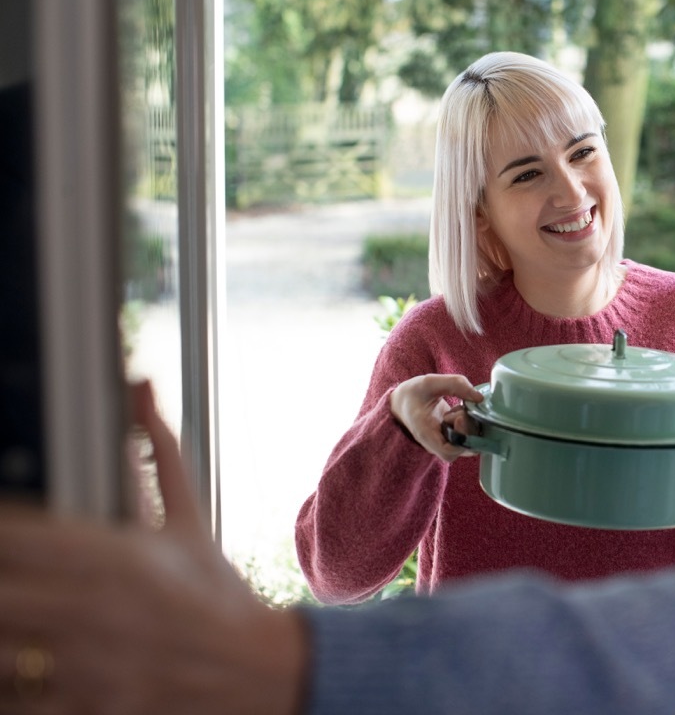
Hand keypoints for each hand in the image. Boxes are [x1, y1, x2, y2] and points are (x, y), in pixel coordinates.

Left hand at [0, 381, 306, 714]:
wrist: (260, 672)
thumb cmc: (218, 596)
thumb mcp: (189, 521)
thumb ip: (158, 451)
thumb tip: (140, 383)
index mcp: (114, 556)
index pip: (14, 538)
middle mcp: (94, 609)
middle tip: (3, 579)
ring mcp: (87, 666)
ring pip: (0, 652)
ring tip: (12, 620)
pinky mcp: (88, 710)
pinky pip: (22, 704)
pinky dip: (13, 688)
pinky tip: (22, 666)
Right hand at [389, 374, 485, 462]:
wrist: (402, 401)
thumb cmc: (413, 393)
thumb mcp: (430, 382)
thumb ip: (455, 384)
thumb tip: (480, 398)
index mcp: (426, 435)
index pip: (449, 452)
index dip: (461, 437)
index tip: (459, 416)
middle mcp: (436, 444)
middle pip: (462, 449)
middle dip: (469, 429)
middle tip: (461, 411)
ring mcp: (444, 442)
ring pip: (468, 444)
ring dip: (471, 426)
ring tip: (459, 410)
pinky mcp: (450, 437)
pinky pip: (467, 437)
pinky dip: (470, 424)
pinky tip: (461, 411)